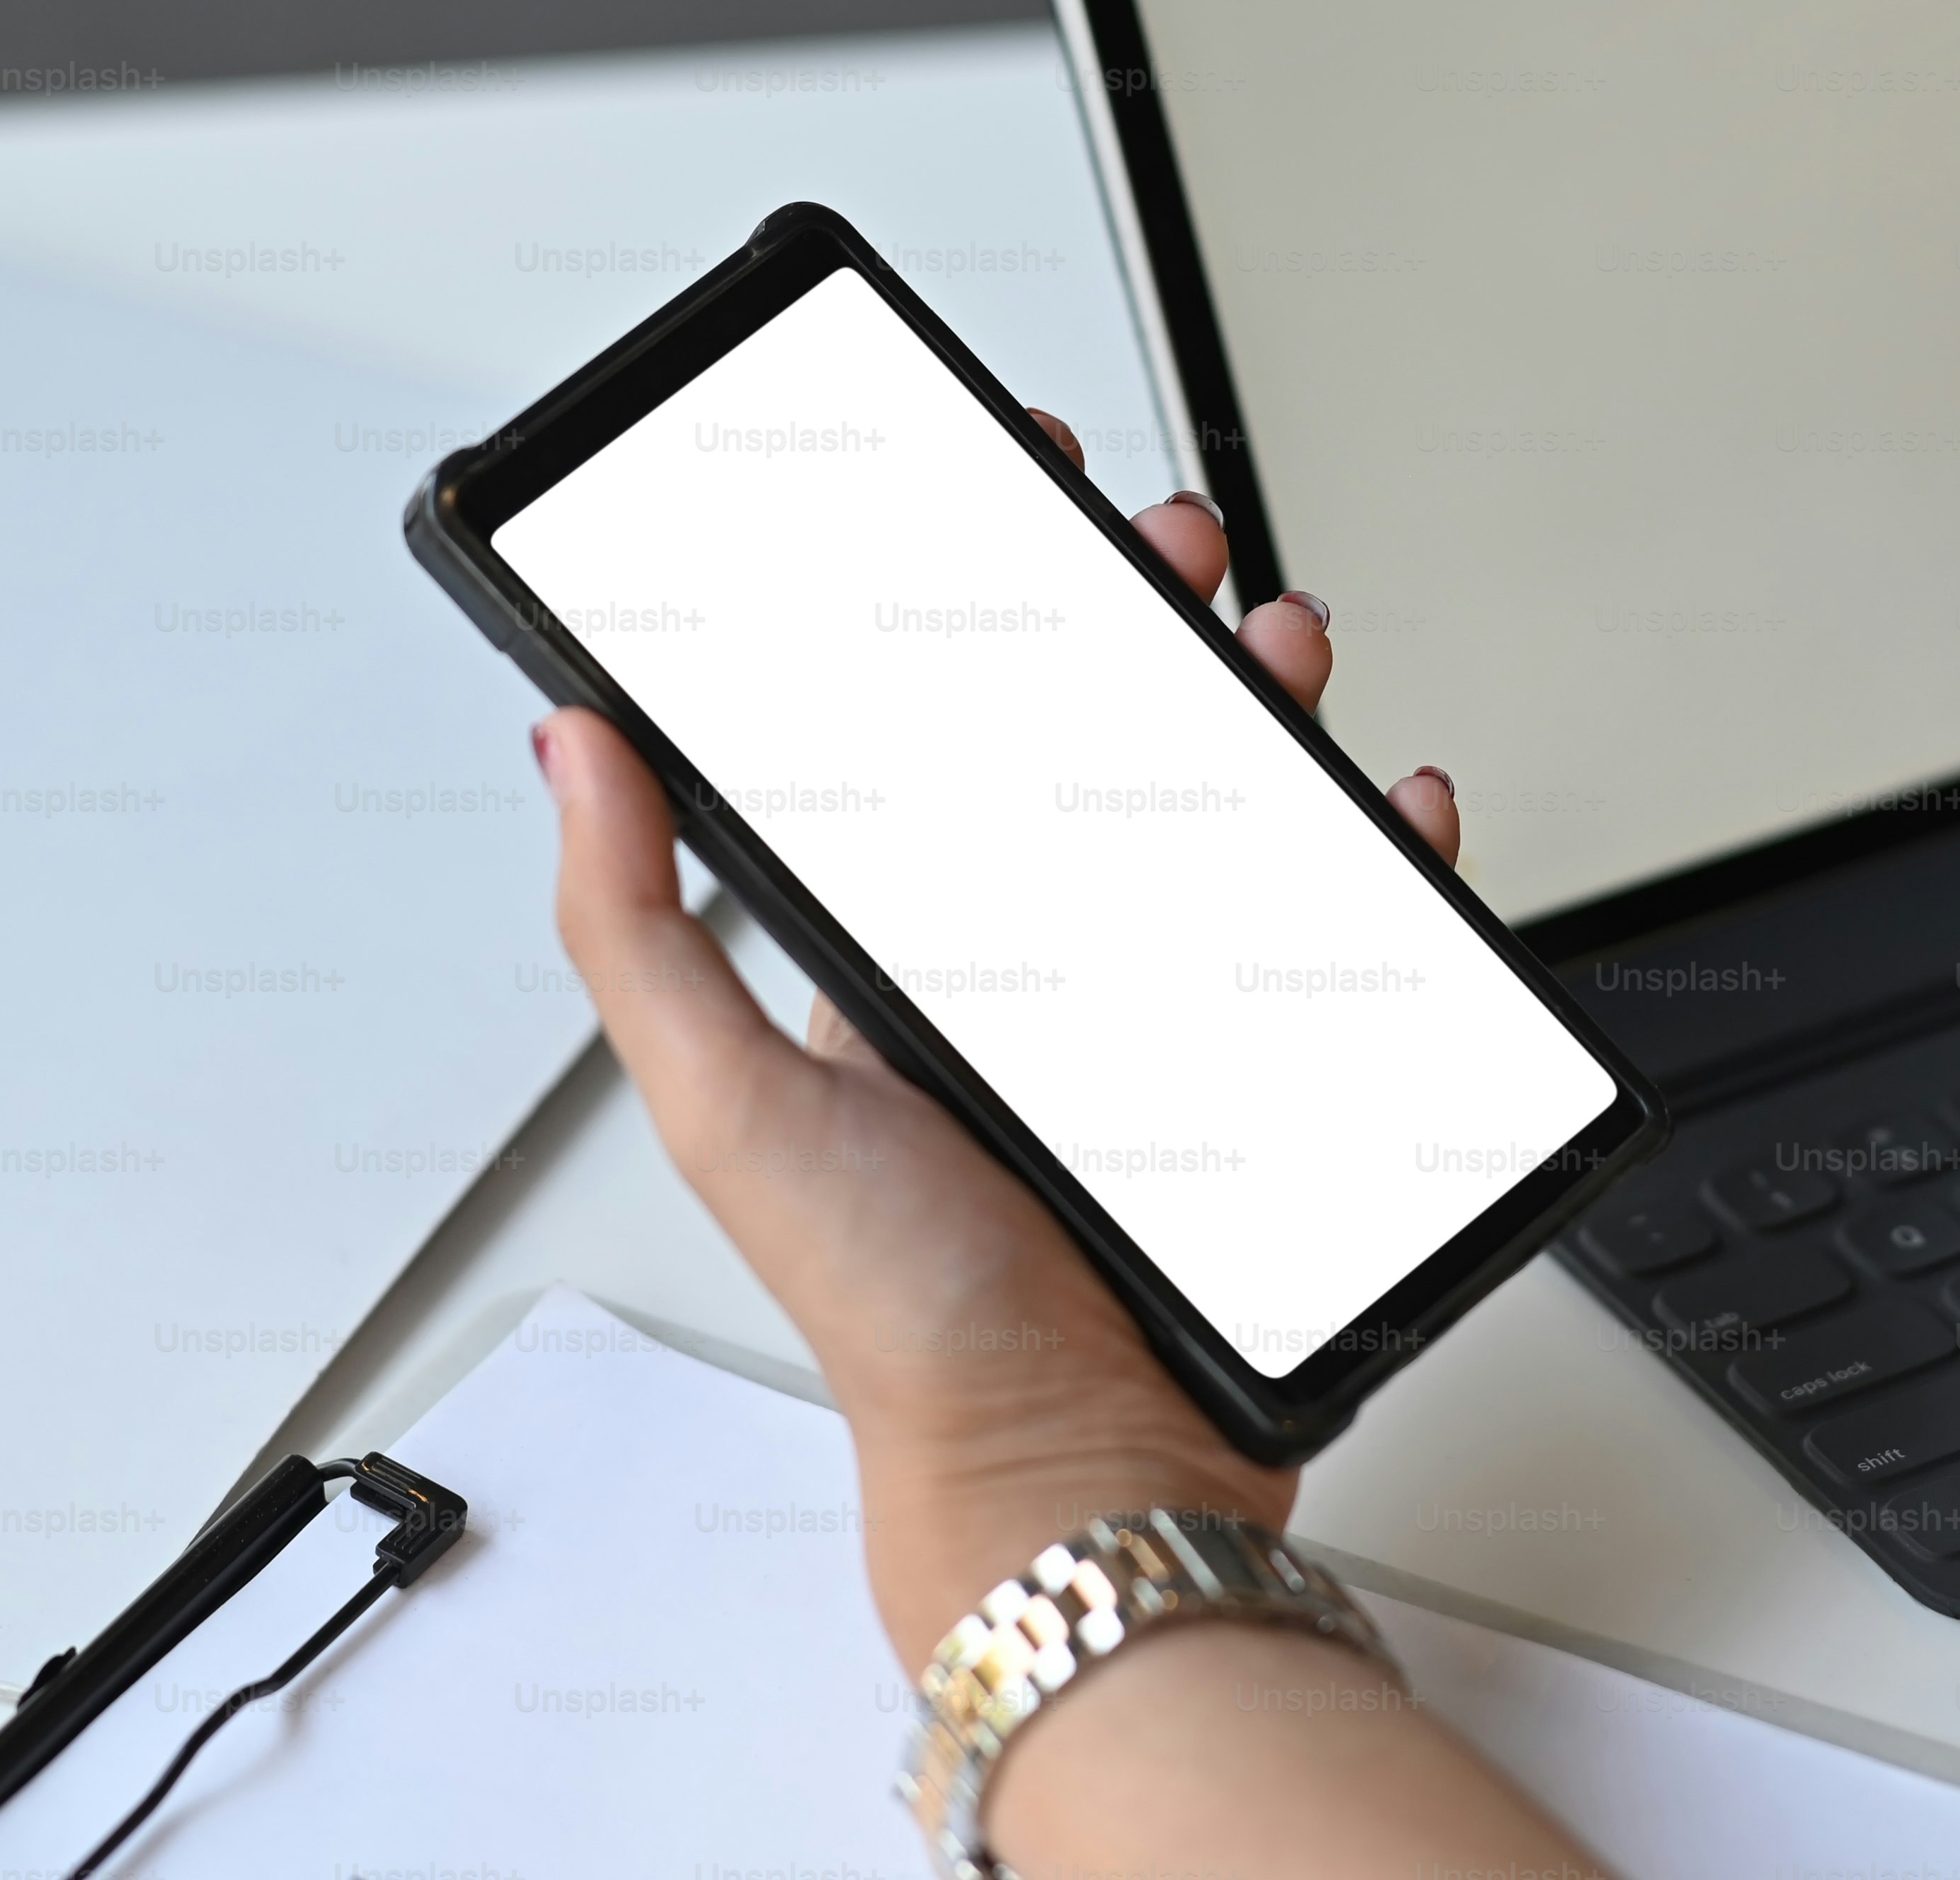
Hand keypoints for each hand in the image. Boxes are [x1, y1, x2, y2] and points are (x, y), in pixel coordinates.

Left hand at [527, 413, 1463, 1658]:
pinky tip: (1394, 803)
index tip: (993, 489)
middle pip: (1097, 738)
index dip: (968, 598)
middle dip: (1137, 612)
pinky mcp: (1273, 1063)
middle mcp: (1032, 964)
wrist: (1077, 1469)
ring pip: (1228, 802)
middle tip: (1162, 543)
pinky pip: (1346, 924)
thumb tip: (565, 744)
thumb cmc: (899, 1317)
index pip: (933, 730)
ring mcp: (1163, 1006)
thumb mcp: (727, 1100)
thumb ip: (636, 924)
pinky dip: (1389, 847)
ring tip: (1276, 639)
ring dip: (1262, 694)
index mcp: (903, 951)